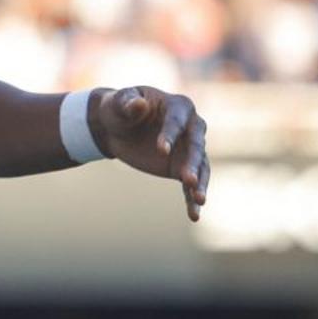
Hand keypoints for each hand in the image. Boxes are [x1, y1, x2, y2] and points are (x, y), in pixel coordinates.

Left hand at [88, 86, 209, 220]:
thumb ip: (128, 103)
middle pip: (196, 146)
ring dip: (200, 183)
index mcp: (179, 106)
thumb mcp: (119, 103)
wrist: (116, 127)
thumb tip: (139, 104)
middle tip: (190, 179)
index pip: (177, 121)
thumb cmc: (119, 108)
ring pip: (200, 167)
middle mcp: (191, 127)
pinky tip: (194, 215)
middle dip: (193, 162)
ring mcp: (188, 150)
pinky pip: (189, 185)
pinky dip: (192, 199)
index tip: (160, 150)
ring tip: (200, 201)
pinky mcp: (180, 168)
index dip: (170, 134)